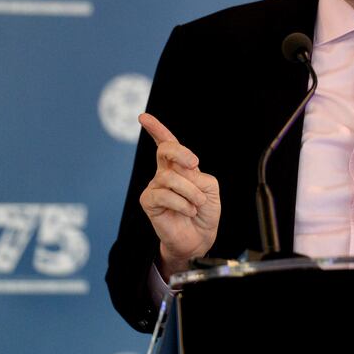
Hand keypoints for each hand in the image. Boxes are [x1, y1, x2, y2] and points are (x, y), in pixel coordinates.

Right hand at [138, 113, 219, 278]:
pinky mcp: (149, 201)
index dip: (156, 128)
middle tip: (194, 164)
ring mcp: (155, 186)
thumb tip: (181, 172)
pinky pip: (165, 195)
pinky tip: (188, 211)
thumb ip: (197, 175)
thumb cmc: (205, 211)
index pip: (167, 143)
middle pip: (165, 150)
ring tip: (197, 204)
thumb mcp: (210, 187)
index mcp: (179, 166)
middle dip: (180, 153)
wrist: (199, 237)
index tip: (143, 116)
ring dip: (191, 192)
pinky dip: (183, 203)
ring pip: (171, 178)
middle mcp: (165, 173)